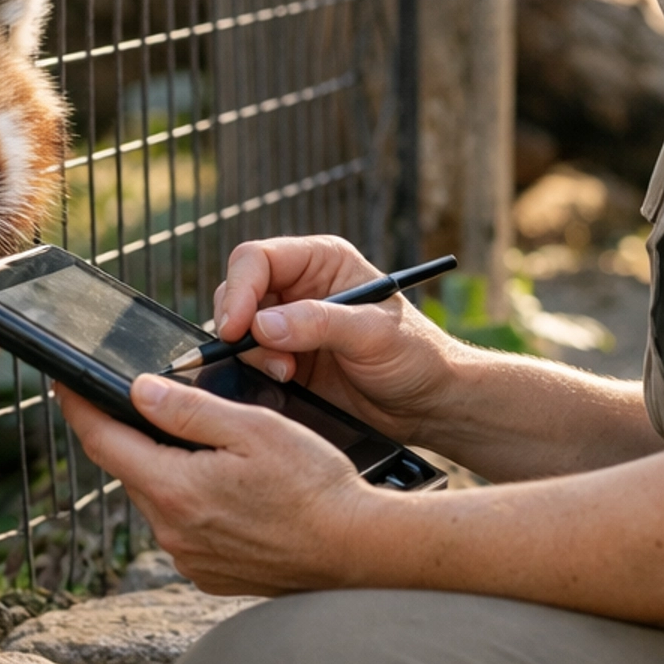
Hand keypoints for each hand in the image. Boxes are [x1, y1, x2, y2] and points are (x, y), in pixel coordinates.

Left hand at [54, 372, 381, 596]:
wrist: (356, 550)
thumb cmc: (314, 485)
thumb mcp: (254, 429)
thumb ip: (191, 410)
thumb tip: (137, 391)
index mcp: (175, 488)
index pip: (102, 440)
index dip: (78, 406)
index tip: (64, 381)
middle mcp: (171, 531)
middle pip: (130, 468)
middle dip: (133, 434)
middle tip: (151, 400)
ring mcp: (188, 557)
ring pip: (158, 498)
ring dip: (168, 469)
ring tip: (210, 446)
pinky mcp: (209, 574)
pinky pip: (183, 527)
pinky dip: (192, 501)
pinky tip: (230, 489)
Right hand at [209, 235, 467, 441]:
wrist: (427, 404)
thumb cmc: (415, 355)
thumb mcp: (373, 334)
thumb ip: (319, 323)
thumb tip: (263, 325)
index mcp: (322, 261)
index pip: (257, 259)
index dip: (239, 290)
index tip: (236, 327)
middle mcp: (299, 286)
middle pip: (238, 291)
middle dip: (242, 327)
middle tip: (272, 360)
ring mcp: (289, 323)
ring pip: (238, 328)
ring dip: (252, 353)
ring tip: (288, 374)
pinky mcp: (285, 358)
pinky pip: (249, 359)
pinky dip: (255, 371)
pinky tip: (286, 383)